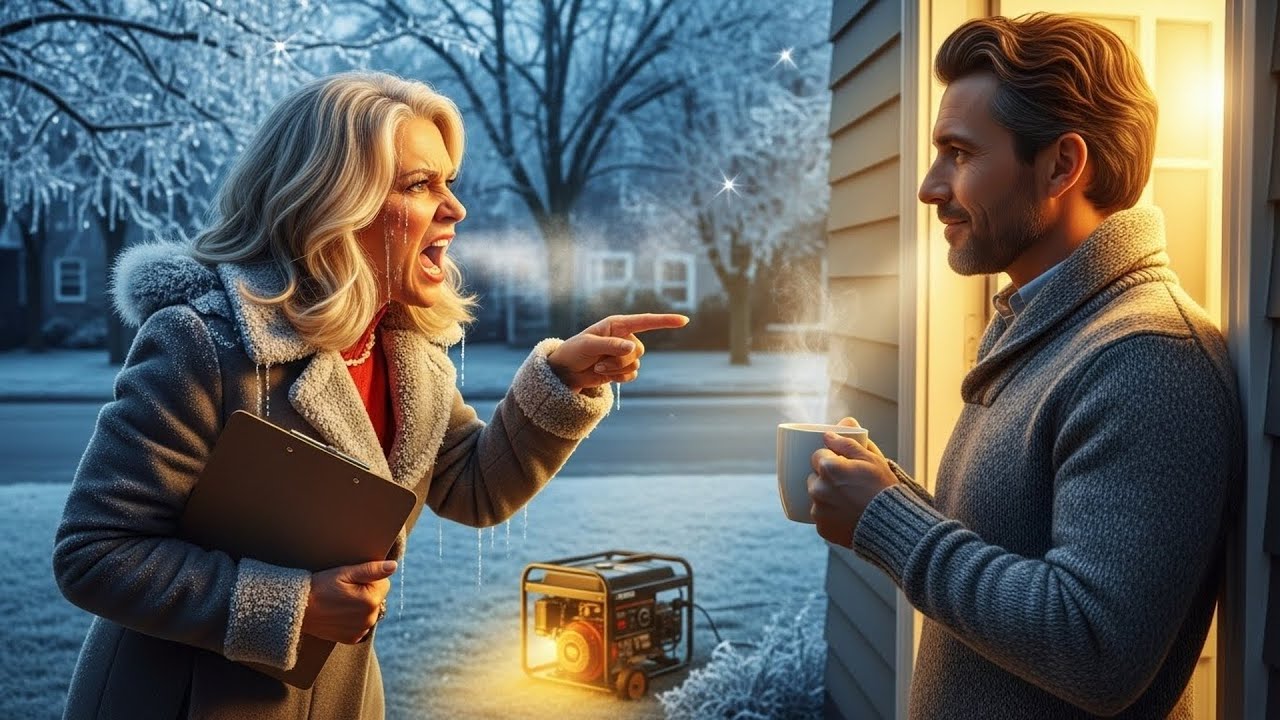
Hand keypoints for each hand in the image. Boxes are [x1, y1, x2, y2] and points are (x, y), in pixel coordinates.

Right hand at [301, 560, 395, 643]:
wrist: (297, 610)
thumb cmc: (320, 586)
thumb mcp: (345, 573)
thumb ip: (372, 570)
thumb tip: (393, 566)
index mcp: (371, 600)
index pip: (384, 584)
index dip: (369, 579)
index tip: (351, 580)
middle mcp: (370, 619)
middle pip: (377, 599)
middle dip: (366, 593)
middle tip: (343, 591)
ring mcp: (361, 630)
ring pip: (369, 613)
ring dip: (360, 607)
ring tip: (339, 602)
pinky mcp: (352, 638)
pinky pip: (361, 626)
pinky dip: (353, 620)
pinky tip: (338, 614)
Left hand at [546, 313, 688, 392]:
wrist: (565, 372)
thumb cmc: (573, 352)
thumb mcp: (588, 346)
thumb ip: (611, 346)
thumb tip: (633, 349)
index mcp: (616, 325)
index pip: (645, 321)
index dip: (665, 321)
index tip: (683, 321)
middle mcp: (623, 337)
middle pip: (638, 350)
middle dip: (619, 360)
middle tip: (598, 362)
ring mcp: (623, 354)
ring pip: (635, 364)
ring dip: (616, 370)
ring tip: (598, 367)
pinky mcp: (621, 369)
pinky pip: (632, 375)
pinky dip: (619, 378)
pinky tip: (605, 376)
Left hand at [807, 417, 896, 547]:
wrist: (892, 525)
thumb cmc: (883, 488)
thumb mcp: (872, 459)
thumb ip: (847, 443)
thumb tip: (828, 434)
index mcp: (828, 468)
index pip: (818, 456)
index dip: (832, 459)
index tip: (846, 466)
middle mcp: (817, 489)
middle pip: (815, 477)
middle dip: (828, 479)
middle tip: (850, 485)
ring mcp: (818, 510)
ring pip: (817, 498)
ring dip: (828, 497)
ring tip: (851, 501)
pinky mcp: (821, 528)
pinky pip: (822, 517)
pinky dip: (831, 516)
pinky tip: (848, 515)